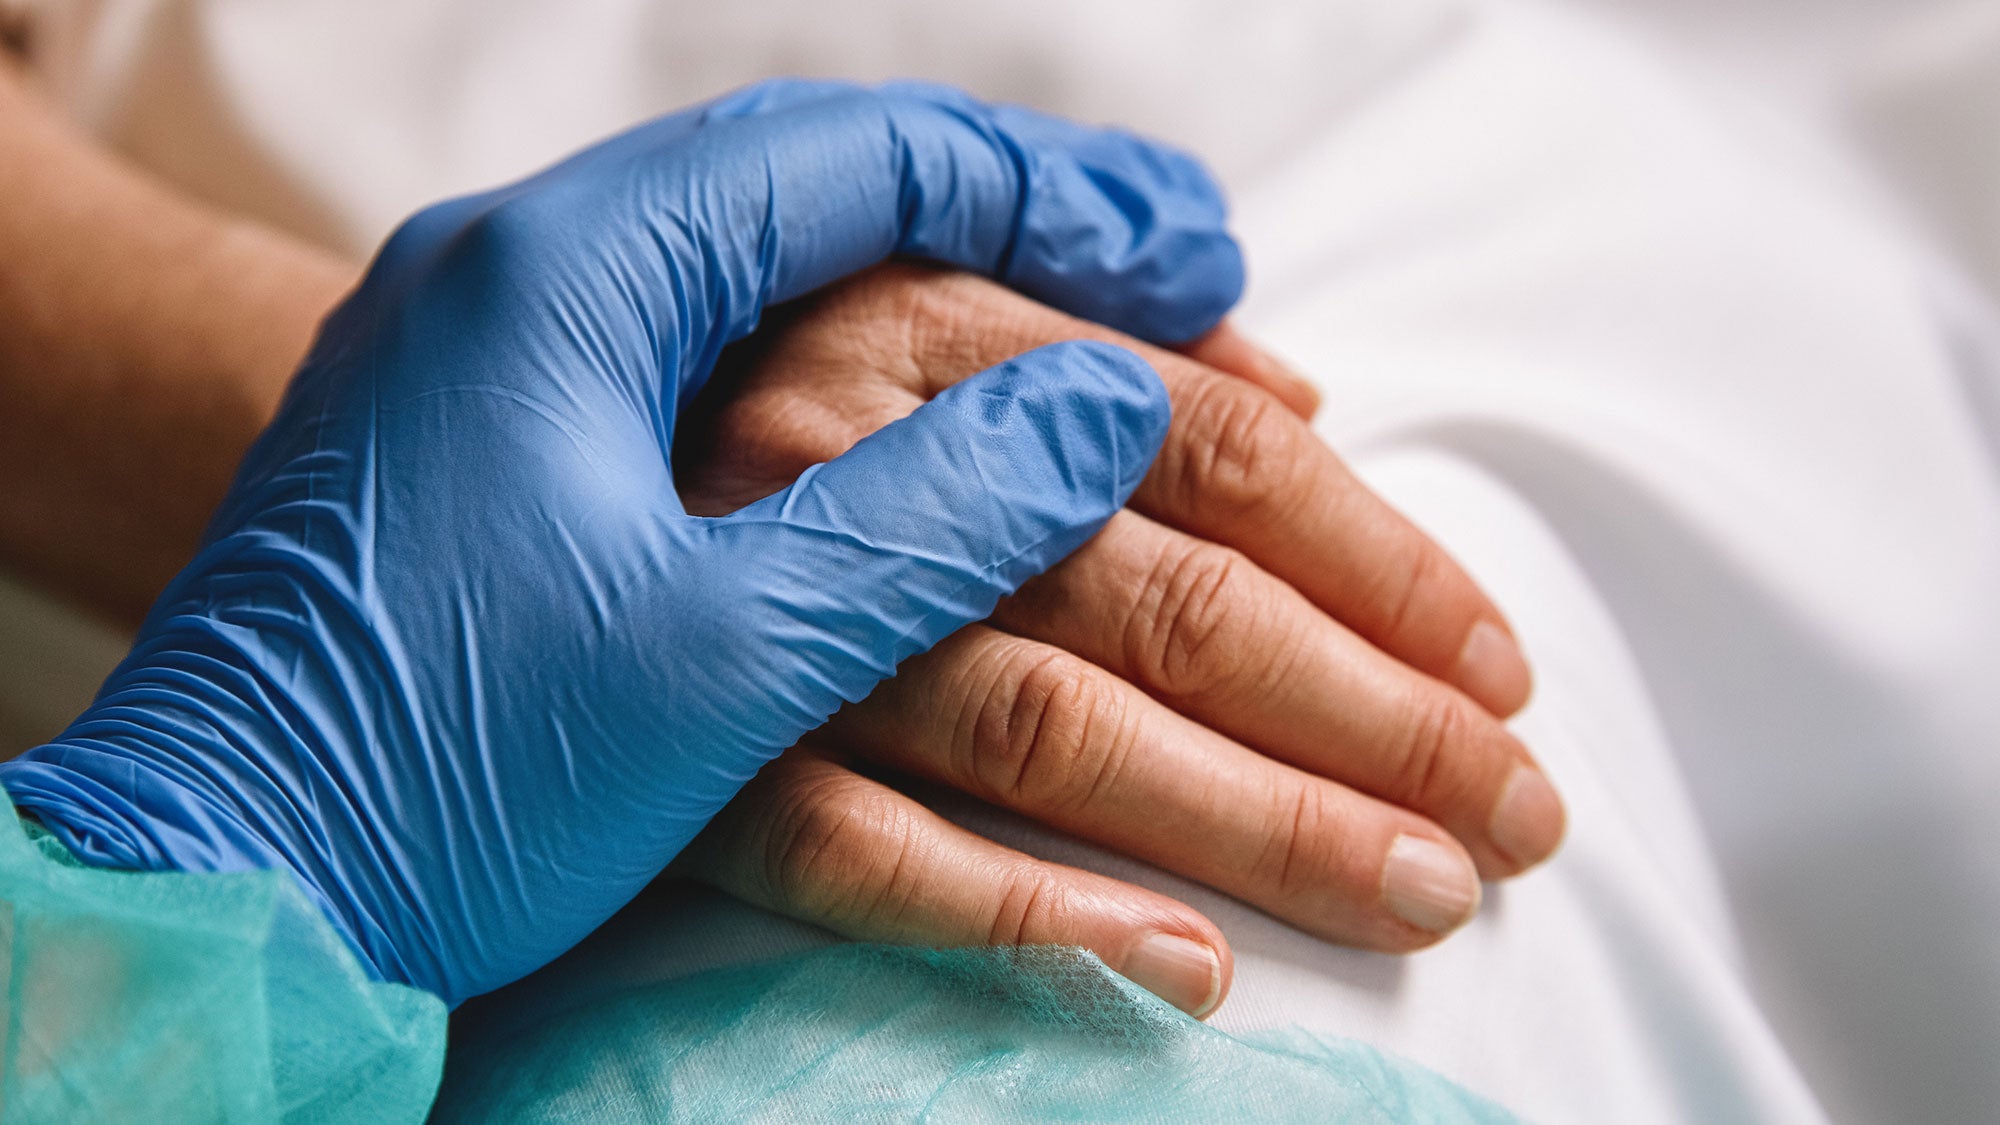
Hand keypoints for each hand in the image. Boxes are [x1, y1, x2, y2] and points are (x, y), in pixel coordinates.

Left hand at [0, 81, 1245, 1004]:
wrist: (213, 882)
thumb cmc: (440, 781)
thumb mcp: (720, 660)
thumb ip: (928, 520)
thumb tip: (1105, 409)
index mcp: (563, 279)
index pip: (853, 160)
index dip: (1050, 193)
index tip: (1194, 256)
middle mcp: (516, 277)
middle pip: (818, 192)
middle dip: (1013, 227)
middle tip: (1179, 278)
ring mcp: (493, 357)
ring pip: (766, 272)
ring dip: (932, 294)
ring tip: (1089, 338)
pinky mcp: (491, 450)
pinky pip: (704, 356)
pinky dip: (836, 372)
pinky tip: (915, 406)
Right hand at [674, 266, 1564, 1015]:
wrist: (464, 509)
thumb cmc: (729, 410)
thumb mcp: (901, 325)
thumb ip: (1097, 350)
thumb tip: (1306, 402)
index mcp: (917, 332)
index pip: (1206, 447)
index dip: (1379, 556)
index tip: (1498, 665)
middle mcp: (845, 461)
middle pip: (1167, 595)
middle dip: (1369, 713)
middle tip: (1512, 810)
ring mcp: (761, 625)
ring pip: (1054, 729)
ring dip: (1257, 821)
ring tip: (1418, 889)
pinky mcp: (686, 773)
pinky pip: (861, 858)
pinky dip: (1027, 915)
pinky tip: (1183, 971)